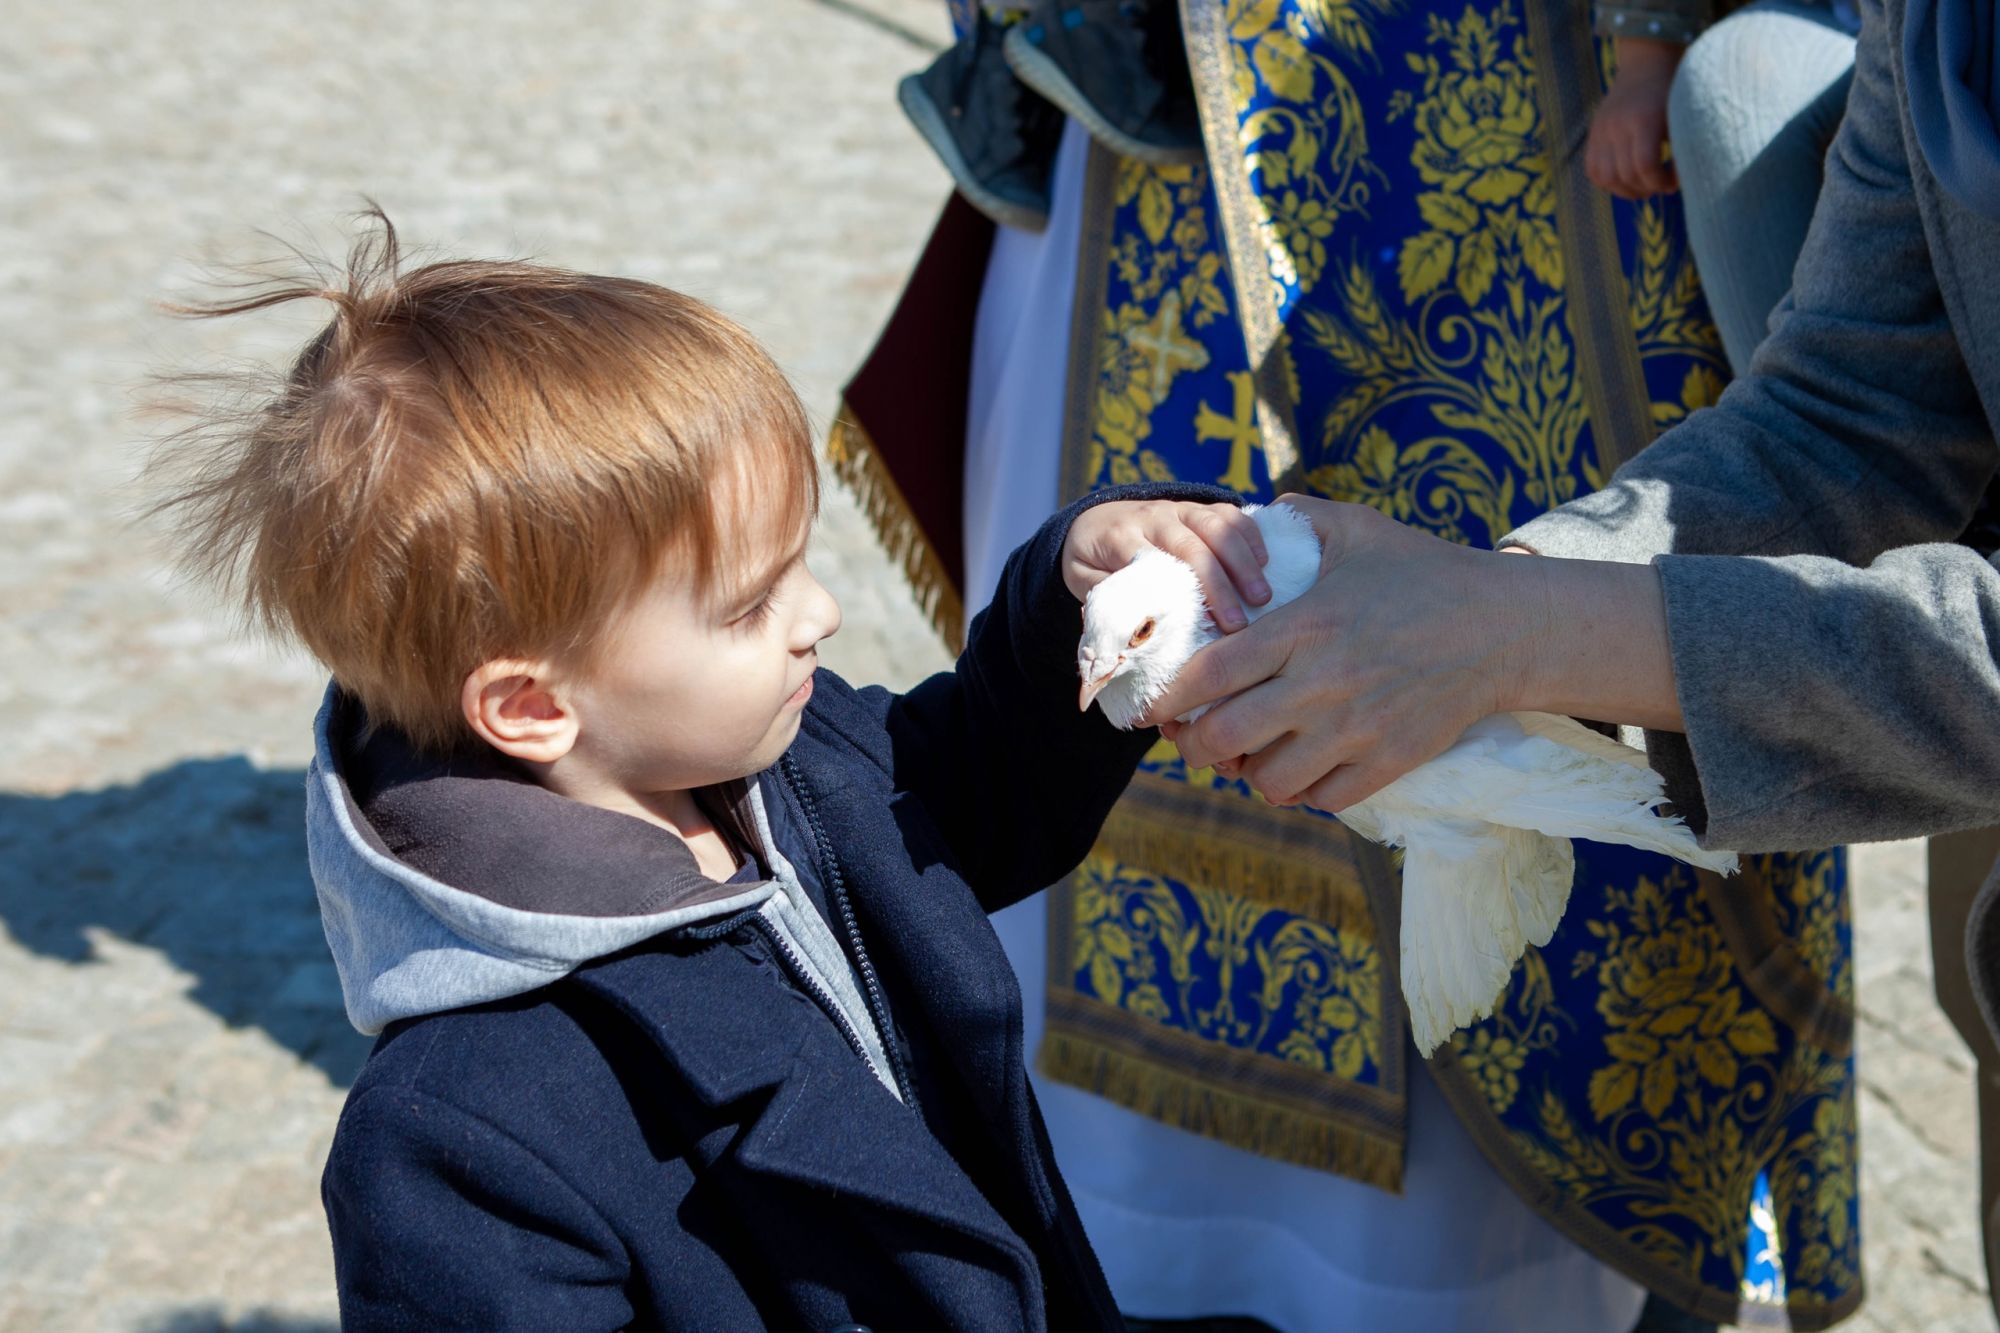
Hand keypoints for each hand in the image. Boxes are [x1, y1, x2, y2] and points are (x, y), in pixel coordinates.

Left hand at [1062, 498, 1271, 631]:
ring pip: (1215, 525)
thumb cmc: (1092, 561)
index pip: (1155, 561)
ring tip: (1262, 597)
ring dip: (1242, 561)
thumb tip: (1134, 628)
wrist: (1091, 521)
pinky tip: (1267, 563)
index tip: (1202, 625)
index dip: (1180, 592)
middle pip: (1191, 545)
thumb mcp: (1082, 581)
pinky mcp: (1198, 506)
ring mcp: (1178, 508)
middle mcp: (1152, 516)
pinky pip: (1228, 512)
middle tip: (1239, 622)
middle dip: (1218, 583)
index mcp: (1120, 536)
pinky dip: (1249, 535)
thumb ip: (1105, 598)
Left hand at [1144, 496, 1542, 810]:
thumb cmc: (1426, 573)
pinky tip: (1302, 768)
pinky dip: (1303, 790)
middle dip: (1195, 746)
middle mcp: (1323, 683)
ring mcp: (1356, 729)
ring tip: (1251, 755)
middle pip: (1225, 736)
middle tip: (1192, 740)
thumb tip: (1252, 511)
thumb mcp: (1359, 529)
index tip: (1151, 707)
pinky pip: (1322, 798)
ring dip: (1250, 771)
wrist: (1505, 627)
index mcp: (1305, 627)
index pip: (1210, 673)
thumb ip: (1299, 519)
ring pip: (1269, 779)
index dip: (1168, 697)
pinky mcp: (1389, 760)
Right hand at [1585, 38, 1682, 199]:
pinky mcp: (1593, 134)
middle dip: (1646, 188)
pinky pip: (1592, 170)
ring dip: (1624, 190)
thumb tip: (1677, 183)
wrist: (1647, 64)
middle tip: (1660, 185)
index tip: (1673, 182)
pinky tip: (1625, 179)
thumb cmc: (1674, 92)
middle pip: (1625, 175)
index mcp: (1644, 119)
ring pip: (1605, 177)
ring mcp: (1601, 130)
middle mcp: (1618, 125)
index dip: (1660, 182)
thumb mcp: (1683, 117)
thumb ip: (1682, 148)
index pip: (1645, 165)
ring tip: (1642, 186)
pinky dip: (1607, 182)